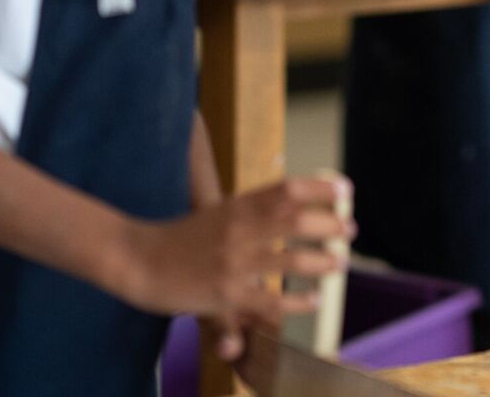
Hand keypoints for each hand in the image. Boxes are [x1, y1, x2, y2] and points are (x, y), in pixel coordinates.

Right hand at [113, 173, 354, 352]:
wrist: (138, 259)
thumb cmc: (181, 237)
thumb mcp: (218, 213)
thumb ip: (251, 210)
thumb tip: (289, 203)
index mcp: (236, 205)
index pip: (287, 188)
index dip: (321, 188)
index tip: (347, 191)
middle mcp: (238, 229)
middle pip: (295, 219)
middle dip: (330, 224)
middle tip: (350, 230)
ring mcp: (232, 262)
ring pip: (290, 259)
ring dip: (322, 262)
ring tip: (339, 264)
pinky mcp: (225, 294)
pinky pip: (270, 300)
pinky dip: (297, 301)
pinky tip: (313, 300)